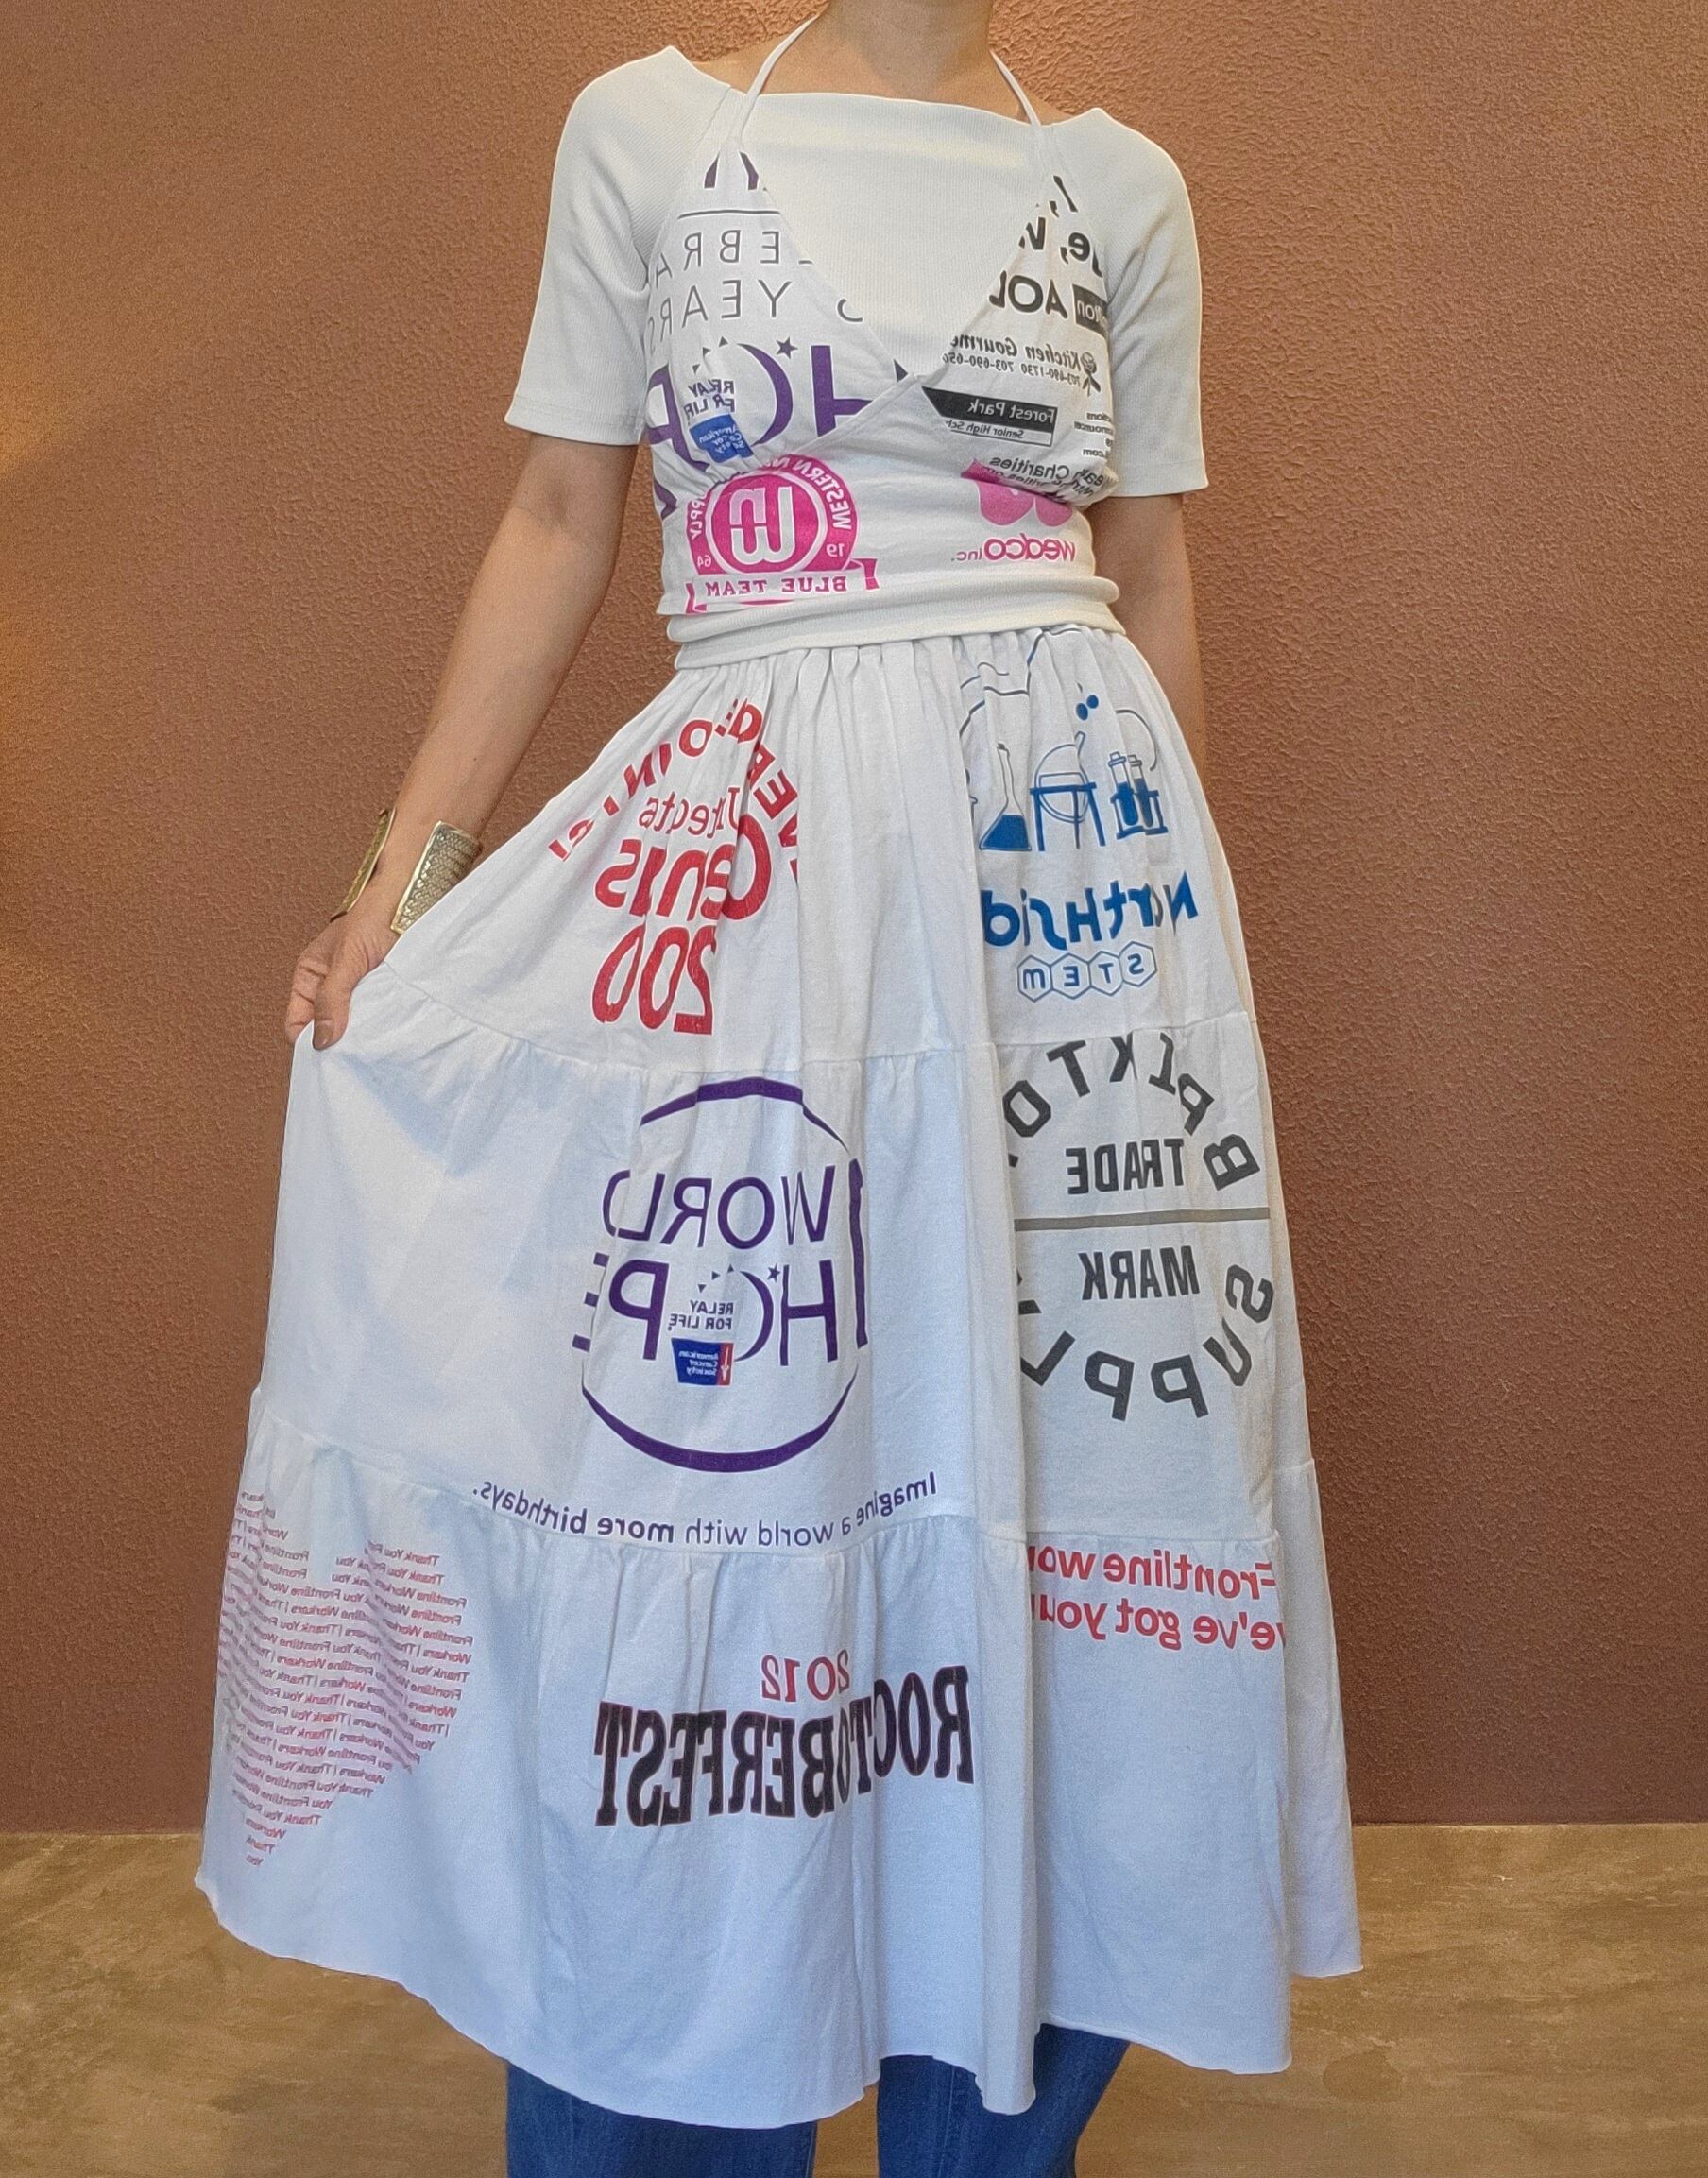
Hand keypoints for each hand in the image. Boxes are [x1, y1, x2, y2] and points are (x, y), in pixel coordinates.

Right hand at [286, 903, 399, 1048]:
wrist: (410, 901)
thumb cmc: (373, 916)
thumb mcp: (347, 958)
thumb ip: (333, 998)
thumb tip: (320, 1039)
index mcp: (310, 977)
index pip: (297, 1023)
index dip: (307, 1042)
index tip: (325, 1059)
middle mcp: (331, 988)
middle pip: (325, 1030)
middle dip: (336, 1043)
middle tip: (351, 1056)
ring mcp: (358, 994)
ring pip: (352, 1029)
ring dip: (361, 1037)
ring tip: (371, 1045)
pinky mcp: (383, 996)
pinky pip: (377, 1021)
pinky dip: (380, 1029)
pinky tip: (387, 1034)